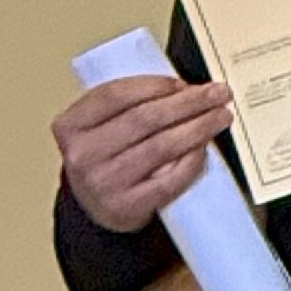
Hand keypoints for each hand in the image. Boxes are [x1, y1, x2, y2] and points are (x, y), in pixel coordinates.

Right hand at [54, 73, 230, 233]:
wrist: (98, 208)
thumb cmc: (107, 157)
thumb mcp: (101, 126)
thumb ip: (129, 104)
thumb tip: (187, 88)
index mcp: (70, 126)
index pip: (115, 95)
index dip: (155, 84)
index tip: (185, 82)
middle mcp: (83, 155)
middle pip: (144, 118)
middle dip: (189, 102)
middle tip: (218, 94)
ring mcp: (104, 183)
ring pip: (162, 146)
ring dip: (199, 127)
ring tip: (220, 116)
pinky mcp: (127, 207)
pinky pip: (170, 179)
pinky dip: (193, 160)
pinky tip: (205, 148)